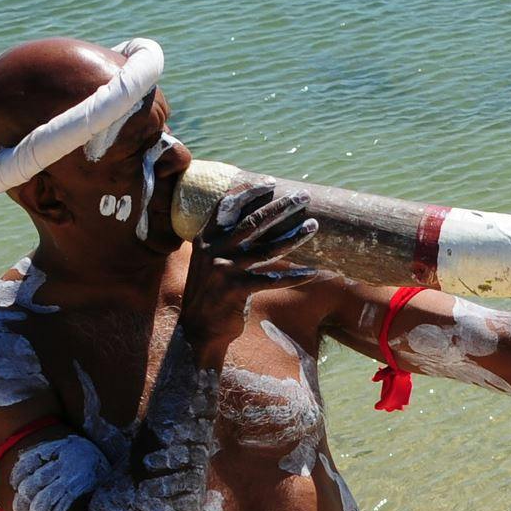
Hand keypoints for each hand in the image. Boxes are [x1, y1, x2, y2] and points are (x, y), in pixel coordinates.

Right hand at [194, 180, 317, 287]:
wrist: (197, 329)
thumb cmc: (211, 292)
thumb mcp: (209, 260)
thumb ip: (225, 241)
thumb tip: (254, 219)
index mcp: (206, 238)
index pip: (228, 205)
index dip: (249, 191)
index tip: (271, 182)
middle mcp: (214, 249)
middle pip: (253, 221)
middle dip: (281, 206)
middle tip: (303, 195)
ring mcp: (224, 269)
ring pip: (267, 249)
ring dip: (294, 236)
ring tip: (313, 226)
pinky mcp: (236, 290)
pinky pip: (272, 279)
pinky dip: (294, 276)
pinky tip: (313, 272)